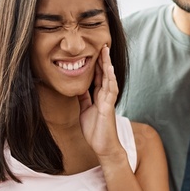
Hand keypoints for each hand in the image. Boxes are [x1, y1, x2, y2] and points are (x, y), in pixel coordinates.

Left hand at [78, 45, 123, 162]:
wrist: (103, 147)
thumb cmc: (95, 130)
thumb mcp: (85, 110)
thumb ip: (84, 98)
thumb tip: (79, 87)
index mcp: (99, 96)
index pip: (99, 76)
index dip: (97, 63)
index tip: (95, 50)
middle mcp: (106, 96)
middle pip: (105, 74)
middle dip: (104, 59)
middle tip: (102, 43)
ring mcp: (108, 101)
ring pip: (109, 79)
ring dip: (108, 64)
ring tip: (106, 51)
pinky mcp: (108, 108)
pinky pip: (110, 90)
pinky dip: (110, 79)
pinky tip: (109, 69)